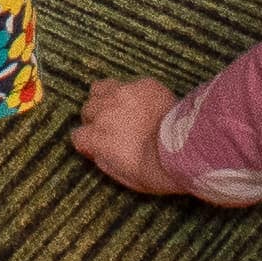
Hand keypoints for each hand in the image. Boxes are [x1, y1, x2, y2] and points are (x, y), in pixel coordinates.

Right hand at [67, 74, 184, 197]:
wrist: (183, 150)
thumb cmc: (155, 170)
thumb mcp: (123, 176)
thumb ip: (103, 160)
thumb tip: (97, 150)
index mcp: (96, 138)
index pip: (77, 136)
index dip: (88, 141)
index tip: (98, 146)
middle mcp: (103, 112)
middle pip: (87, 109)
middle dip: (96, 118)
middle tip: (112, 127)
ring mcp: (122, 94)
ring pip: (100, 89)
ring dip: (106, 98)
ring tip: (120, 108)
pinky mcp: (143, 84)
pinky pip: (130, 84)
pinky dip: (134, 93)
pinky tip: (147, 104)